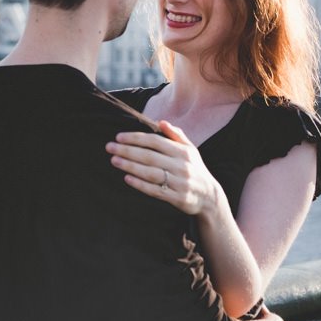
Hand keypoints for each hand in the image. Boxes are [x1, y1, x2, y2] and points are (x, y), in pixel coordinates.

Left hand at [105, 120, 224, 216]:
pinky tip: (127, 178)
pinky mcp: (177, 198)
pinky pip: (155, 190)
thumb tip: (161, 122)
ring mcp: (180, 183)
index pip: (156, 141)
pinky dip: (140, 184)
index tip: (119, 137)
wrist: (210, 197)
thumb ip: (176, 135)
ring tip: (114, 160)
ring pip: (151, 173)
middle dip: (128, 151)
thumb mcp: (191, 150)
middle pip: (150, 156)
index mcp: (183, 152)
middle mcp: (182, 166)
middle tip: (110, 147)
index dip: (136, 138)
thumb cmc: (195, 169)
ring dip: (130, 166)